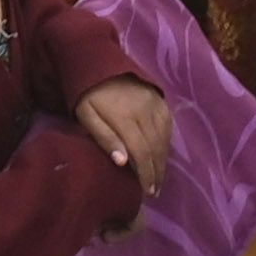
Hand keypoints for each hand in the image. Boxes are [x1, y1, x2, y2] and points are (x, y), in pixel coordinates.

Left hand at [75, 73, 169, 194]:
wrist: (101, 64)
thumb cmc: (90, 95)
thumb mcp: (87, 116)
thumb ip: (104, 138)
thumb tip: (123, 162)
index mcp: (125, 117)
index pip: (141, 152)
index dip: (146, 174)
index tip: (147, 192)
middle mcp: (145, 112)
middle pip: (156, 149)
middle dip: (156, 173)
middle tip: (154, 191)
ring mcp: (156, 106)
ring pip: (164, 140)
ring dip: (163, 162)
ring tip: (158, 179)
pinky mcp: (162, 102)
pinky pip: (168, 129)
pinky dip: (166, 145)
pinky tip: (161, 157)